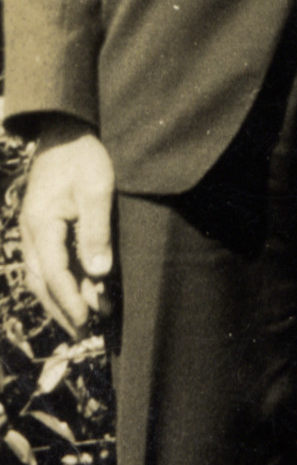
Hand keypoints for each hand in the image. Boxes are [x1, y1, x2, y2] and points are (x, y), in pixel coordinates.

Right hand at [19, 121, 115, 335]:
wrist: (65, 131)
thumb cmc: (84, 157)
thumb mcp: (97, 191)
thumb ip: (96, 232)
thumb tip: (98, 274)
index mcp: (41, 224)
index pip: (54, 274)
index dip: (71, 300)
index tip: (88, 320)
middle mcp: (30, 232)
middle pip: (42, 281)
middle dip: (61, 308)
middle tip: (83, 333)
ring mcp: (32, 229)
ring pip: (40, 275)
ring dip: (58, 298)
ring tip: (80, 320)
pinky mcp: (39, 225)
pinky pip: (44, 261)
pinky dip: (58, 281)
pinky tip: (74, 290)